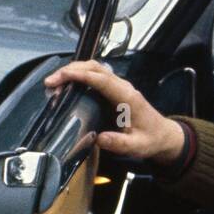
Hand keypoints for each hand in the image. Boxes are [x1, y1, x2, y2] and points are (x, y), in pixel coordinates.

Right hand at [43, 60, 184, 164]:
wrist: (163, 135)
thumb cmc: (150, 139)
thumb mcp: (137, 146)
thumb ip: (120, 143)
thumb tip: (100, 138)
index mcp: (128, 97)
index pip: (102, 80)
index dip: (81, 76)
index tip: (62, 77)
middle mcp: (123, 87)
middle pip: (95, 68)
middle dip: (71, 70)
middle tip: (50, 82)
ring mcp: (118, 86)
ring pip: (94, 69)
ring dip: (73, 71)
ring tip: (53, 83)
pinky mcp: (114, 90)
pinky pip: (95, 77)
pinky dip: (78, 76)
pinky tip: (65, 86)